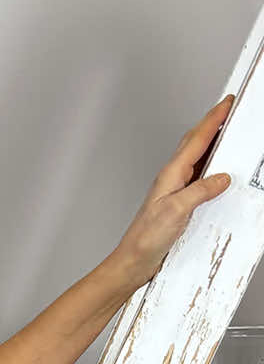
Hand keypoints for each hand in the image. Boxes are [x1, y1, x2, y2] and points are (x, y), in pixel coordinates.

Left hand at [110, 94, 234, 293]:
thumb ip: (200, 191)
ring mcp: (175, 189)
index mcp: (171, 174)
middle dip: (213, 123)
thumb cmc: (146, 238)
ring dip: (211, 142)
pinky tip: (216, 171)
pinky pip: (197, 176)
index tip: (227, 103)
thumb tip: (221, 178)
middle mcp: (172, 178)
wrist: (134, 261)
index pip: (197, 139)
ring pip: (196, 157)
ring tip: (226, 132)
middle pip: (195, 142)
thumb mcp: (176, 211)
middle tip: (229, 110)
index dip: (214, 119)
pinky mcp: (178, 202)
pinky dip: (209, 166)